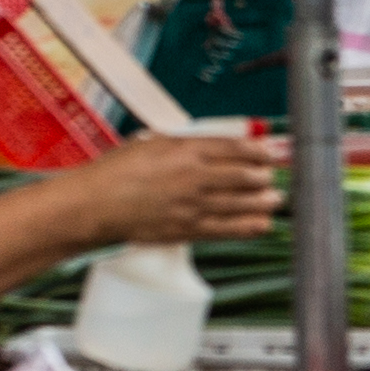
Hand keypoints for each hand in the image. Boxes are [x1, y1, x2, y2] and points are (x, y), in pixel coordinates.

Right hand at [78, 126, 284, 247]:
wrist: (95, 204)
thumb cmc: (118, 170)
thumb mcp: (153, 141)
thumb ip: (185, 143)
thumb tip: (210, 146)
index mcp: (185, 149)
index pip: (234, 147)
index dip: (257, 151)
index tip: (267, 153)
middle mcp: (194, 176)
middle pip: (243, 175)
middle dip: (263, 177)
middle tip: (271, 177)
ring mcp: (192, 204)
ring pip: (240, 202)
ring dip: (262, 201)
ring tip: (274, 199)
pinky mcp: (186, 228)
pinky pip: (225, 229)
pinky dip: (248, 226)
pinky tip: (262, 224)